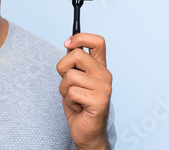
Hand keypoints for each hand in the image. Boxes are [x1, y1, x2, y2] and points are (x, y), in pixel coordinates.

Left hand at [56, 33, 112, 149]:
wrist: (86, 131)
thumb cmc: (79, 105)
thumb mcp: (74, 79)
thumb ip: (74, 63)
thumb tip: (69, 45)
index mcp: (99, 67)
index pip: (97, 41)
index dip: (80, 37)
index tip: (67, 44)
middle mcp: (105, 75)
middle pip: (76, 54)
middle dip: (62, 68)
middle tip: (67, 83)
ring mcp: (104, 88)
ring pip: (70, 76)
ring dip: (64, 89)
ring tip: (73, 98)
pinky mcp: (100, 101)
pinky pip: (72, 92)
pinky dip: (69, 101)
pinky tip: (77, 106)